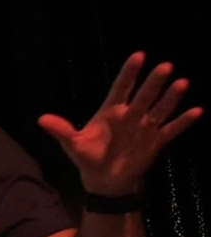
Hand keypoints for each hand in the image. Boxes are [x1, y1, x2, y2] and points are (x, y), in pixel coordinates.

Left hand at [38, 52, 202, 195]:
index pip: (121, 87)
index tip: (138, 56)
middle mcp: (131, 114)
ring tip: (182, 82)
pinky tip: (197, 111)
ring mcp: (145, 127)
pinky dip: (183, 121)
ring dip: (171, 97)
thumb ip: (62, 130)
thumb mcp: (73, 145)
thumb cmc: (88, 157)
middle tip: (164, 66)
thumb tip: (41, 119)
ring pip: (160, 108)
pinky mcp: (156, 141)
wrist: (104, 180)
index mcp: (111, 111)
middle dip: (153, 82)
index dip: (129, 73)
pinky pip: (172, 130)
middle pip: (144, 95)